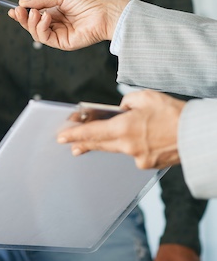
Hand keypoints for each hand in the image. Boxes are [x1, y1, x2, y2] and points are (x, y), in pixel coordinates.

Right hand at [7, 0, 128, 50]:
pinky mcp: (62, 43)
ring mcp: (58, 34)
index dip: (22, 13)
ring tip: (36, 13)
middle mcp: (55, 24)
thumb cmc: (88, 1)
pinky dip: (41, 27)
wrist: (105, 12)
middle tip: (18, 10)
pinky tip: (46, 18)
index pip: (34, 14)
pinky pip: (44, 38)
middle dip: (22, 18)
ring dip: (31, 22)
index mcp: (54, 11)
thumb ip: (41, 0)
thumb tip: (22, 2)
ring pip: (35, 32)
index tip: (13, 9)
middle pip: (31, 25)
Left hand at [57, 90, 184, 168]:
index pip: (92, 132)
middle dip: (83, 143)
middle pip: (99, 144)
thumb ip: (127, 102)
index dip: (75, 134)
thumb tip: (122, 109)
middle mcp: (127, 146)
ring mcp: (138, 157)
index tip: (62, 137)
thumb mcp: (146, 97)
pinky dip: (130, 145)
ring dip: (104, 144)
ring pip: (116, 149)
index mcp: (124, 128)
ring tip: (87, 146)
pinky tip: (137, 140)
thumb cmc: (173, 113)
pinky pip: (133, 153)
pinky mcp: (148, 163)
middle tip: (70, 145)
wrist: (199, 135)